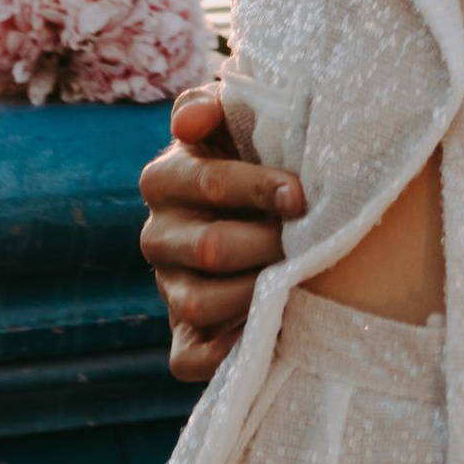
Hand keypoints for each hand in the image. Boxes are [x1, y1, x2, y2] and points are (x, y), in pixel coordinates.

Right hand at [138, 85, 303, 383]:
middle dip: (265, 243)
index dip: (258, 189)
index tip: (301, 196)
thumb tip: (194, 120)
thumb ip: (209, 105)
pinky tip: (263, 333)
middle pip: (209, 248)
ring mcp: (169, 287)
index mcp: (165, 178)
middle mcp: (158, 235)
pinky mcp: (184, 334)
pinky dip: (223, 353)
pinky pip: (190, 358)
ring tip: (295, 280)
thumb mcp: (234, 119)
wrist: (264, 210)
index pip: (207, 184)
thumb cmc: (255, 154)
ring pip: (199, 303)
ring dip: (253, 294)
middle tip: (305, 239)